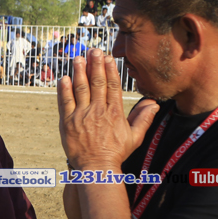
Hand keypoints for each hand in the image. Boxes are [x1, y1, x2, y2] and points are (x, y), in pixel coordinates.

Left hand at [58, 49, 158, 170]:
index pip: (112, 86)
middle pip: (97, 82)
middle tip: (93, 51)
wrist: (96, 168)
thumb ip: (143, 118)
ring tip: (78, 58)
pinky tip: (64, 78)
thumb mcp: (135, 137)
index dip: (110, 70)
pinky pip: (65, 102)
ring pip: (80, 88)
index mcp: (114, 112)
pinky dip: (64, 89)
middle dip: (95, 65)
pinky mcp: (67, 122)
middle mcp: (98, 111)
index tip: (108, 58)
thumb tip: (153, 103)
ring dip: (79, 71)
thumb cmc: (115, 153)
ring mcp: (81, 115)